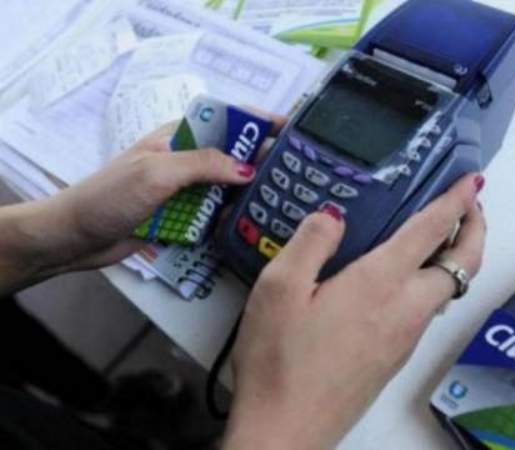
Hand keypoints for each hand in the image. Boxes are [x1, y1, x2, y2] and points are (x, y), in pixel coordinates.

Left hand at [0, 117, 283, 292]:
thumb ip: (203, 165)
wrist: (75, 238)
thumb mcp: (158, 172)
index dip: (258, 122)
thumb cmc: (110, 197)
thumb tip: (248, 168)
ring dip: (251, 191)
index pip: (226, 120)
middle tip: (298, 172)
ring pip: (227, 185)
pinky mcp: (182, 216)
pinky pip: (215, 212)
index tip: (292, 131)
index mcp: (177, 136)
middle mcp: (185, 159)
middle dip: (262, 159)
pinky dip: (233, 215)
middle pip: (232, 154)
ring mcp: (184, 189)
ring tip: (285, 199)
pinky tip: (256, 222)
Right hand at [223, 174, 486, 449]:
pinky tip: (403, 280)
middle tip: (469, 206)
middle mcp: (404, 309)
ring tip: (439, 236)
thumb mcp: (279, 289)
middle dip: (474, 230)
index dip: (457, 201)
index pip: (432, 231)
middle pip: (463, 265)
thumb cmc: (280, 362)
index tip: (473, 181)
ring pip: (448, 290)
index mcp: (380, 283)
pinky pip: (428, 311)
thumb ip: (311, 242)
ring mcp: (405, 338)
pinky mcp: (395, 358)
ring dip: (456, 258)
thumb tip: (335, 216)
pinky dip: (434, 283)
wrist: (288, 430)